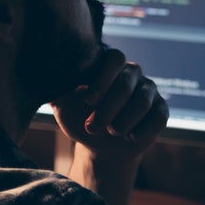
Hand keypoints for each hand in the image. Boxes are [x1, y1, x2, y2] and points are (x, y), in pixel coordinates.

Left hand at [50, 46, 168, 159]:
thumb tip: (43, 76)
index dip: (103, 78)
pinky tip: (129, 138)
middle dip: (108, 108)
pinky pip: (158, 118)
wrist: (100, 145)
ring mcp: (149, 91)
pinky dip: (142, 131)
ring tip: (111, 132)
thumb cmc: (79, 118)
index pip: (114, 58)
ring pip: (142, 101)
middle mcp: (132, 74)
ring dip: (123, 121)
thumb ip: (55, 88)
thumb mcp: (63, 104)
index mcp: (109, 66)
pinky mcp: (161, 111)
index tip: (88, 100)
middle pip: (126, 83)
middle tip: (92, 127)